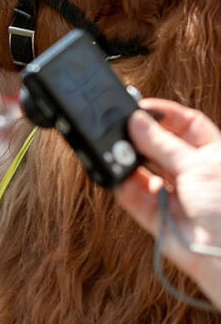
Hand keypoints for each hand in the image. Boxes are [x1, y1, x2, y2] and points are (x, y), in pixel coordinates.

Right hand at [115, 98, 220, 305]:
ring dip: (127, 161)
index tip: (139, 107)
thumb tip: (136, 121)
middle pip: (160, 145)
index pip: (186, 124)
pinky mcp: (156, 216)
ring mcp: (173, 194)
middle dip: (139, 137)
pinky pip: (132, 197)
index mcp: (213, 154)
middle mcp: (192, 172)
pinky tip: (114, 176)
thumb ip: (162, 144)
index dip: (164, 114)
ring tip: (113, 152)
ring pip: (143, 170)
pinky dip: (121, 186)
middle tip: (117, 128)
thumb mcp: (198, 165)